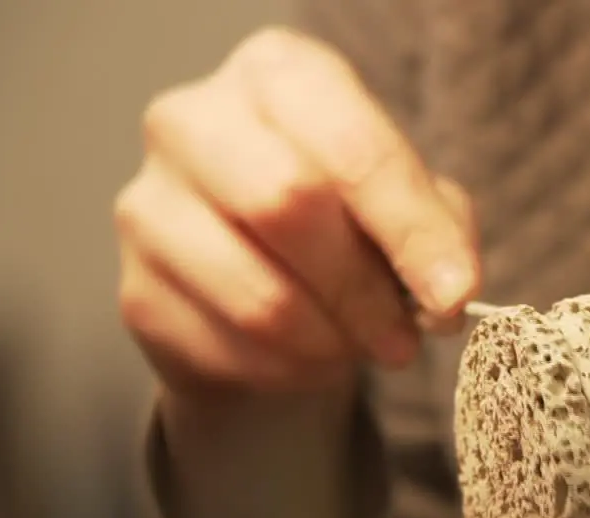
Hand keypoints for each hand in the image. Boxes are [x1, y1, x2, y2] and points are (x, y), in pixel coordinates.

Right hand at [115, 27, 478, 395]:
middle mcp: (194, 120)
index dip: (411, 228)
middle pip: (288, 206)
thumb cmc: (344, 217)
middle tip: (405, 339)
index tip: (453, 293)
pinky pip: (229, 350)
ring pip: (259, 296)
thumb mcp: (408, 201)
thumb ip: (437, 230)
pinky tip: (309, 357)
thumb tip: (446, 293)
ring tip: (363, 348)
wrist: (256, 271)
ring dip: (332, 342)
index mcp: (277, 73)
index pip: (352, 147)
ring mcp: (148, 206)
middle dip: (365, 291)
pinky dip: (290, 371)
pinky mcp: (135, 290)